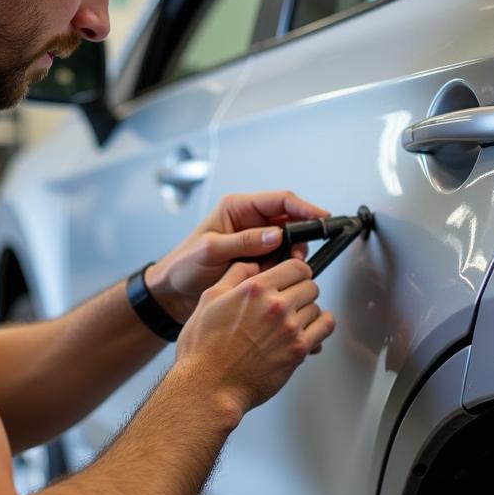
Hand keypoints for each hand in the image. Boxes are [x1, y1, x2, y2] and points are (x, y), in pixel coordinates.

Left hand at [145, 191, 328, 322]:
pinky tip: (276, 280)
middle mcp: (249, 222)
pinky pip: (280, 261)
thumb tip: (276, 235)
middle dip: (300, 239)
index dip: (304, 208)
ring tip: (281, 273)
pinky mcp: (257, 260)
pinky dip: (283, 270)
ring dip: (291, 258)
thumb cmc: (183, 266)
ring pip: (289, 244)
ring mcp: (255, 242)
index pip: (279, 201)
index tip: (322, 217)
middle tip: (298, 259)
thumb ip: (244, 241)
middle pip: (290, 221)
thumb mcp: (211, 250)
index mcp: (237, 209)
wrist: (171, 293)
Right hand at [175, 258, 335, 415]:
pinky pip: (325, 327)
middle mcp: (276, 305)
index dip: (296, 271)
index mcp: (255, 288)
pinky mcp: (298, 350)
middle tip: (291, 300)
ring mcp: (290, 328)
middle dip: (301, 291)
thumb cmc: (204, 349)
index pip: (296, 266)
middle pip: (310, 285)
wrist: (209, 386)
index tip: (293, 277)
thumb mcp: (210, 299)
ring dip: (308, 311)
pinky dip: (321, 325)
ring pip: (317, 307)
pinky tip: (310, 329)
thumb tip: (253, 264)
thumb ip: (235, 275)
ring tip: (294, 319)